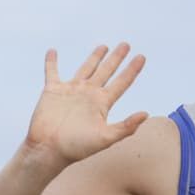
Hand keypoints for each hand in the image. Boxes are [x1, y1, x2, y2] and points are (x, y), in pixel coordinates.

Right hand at [24, 44, 148, 168]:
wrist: (48, 149)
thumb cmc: (76, 148)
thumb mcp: (105, 138)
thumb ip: (126, 127)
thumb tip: (146, 114)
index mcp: (102, 103)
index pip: (121, 83)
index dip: (132, 70)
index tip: (142, 57)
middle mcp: (88, 95)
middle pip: (106, 71)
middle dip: (116, 58)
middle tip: (126, 45)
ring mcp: (71, 91)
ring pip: (86, 68)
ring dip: (94, 57)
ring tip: (103, 46)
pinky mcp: (52, 91)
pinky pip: (52, 72)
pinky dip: (51, 62)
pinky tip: (52, 51)